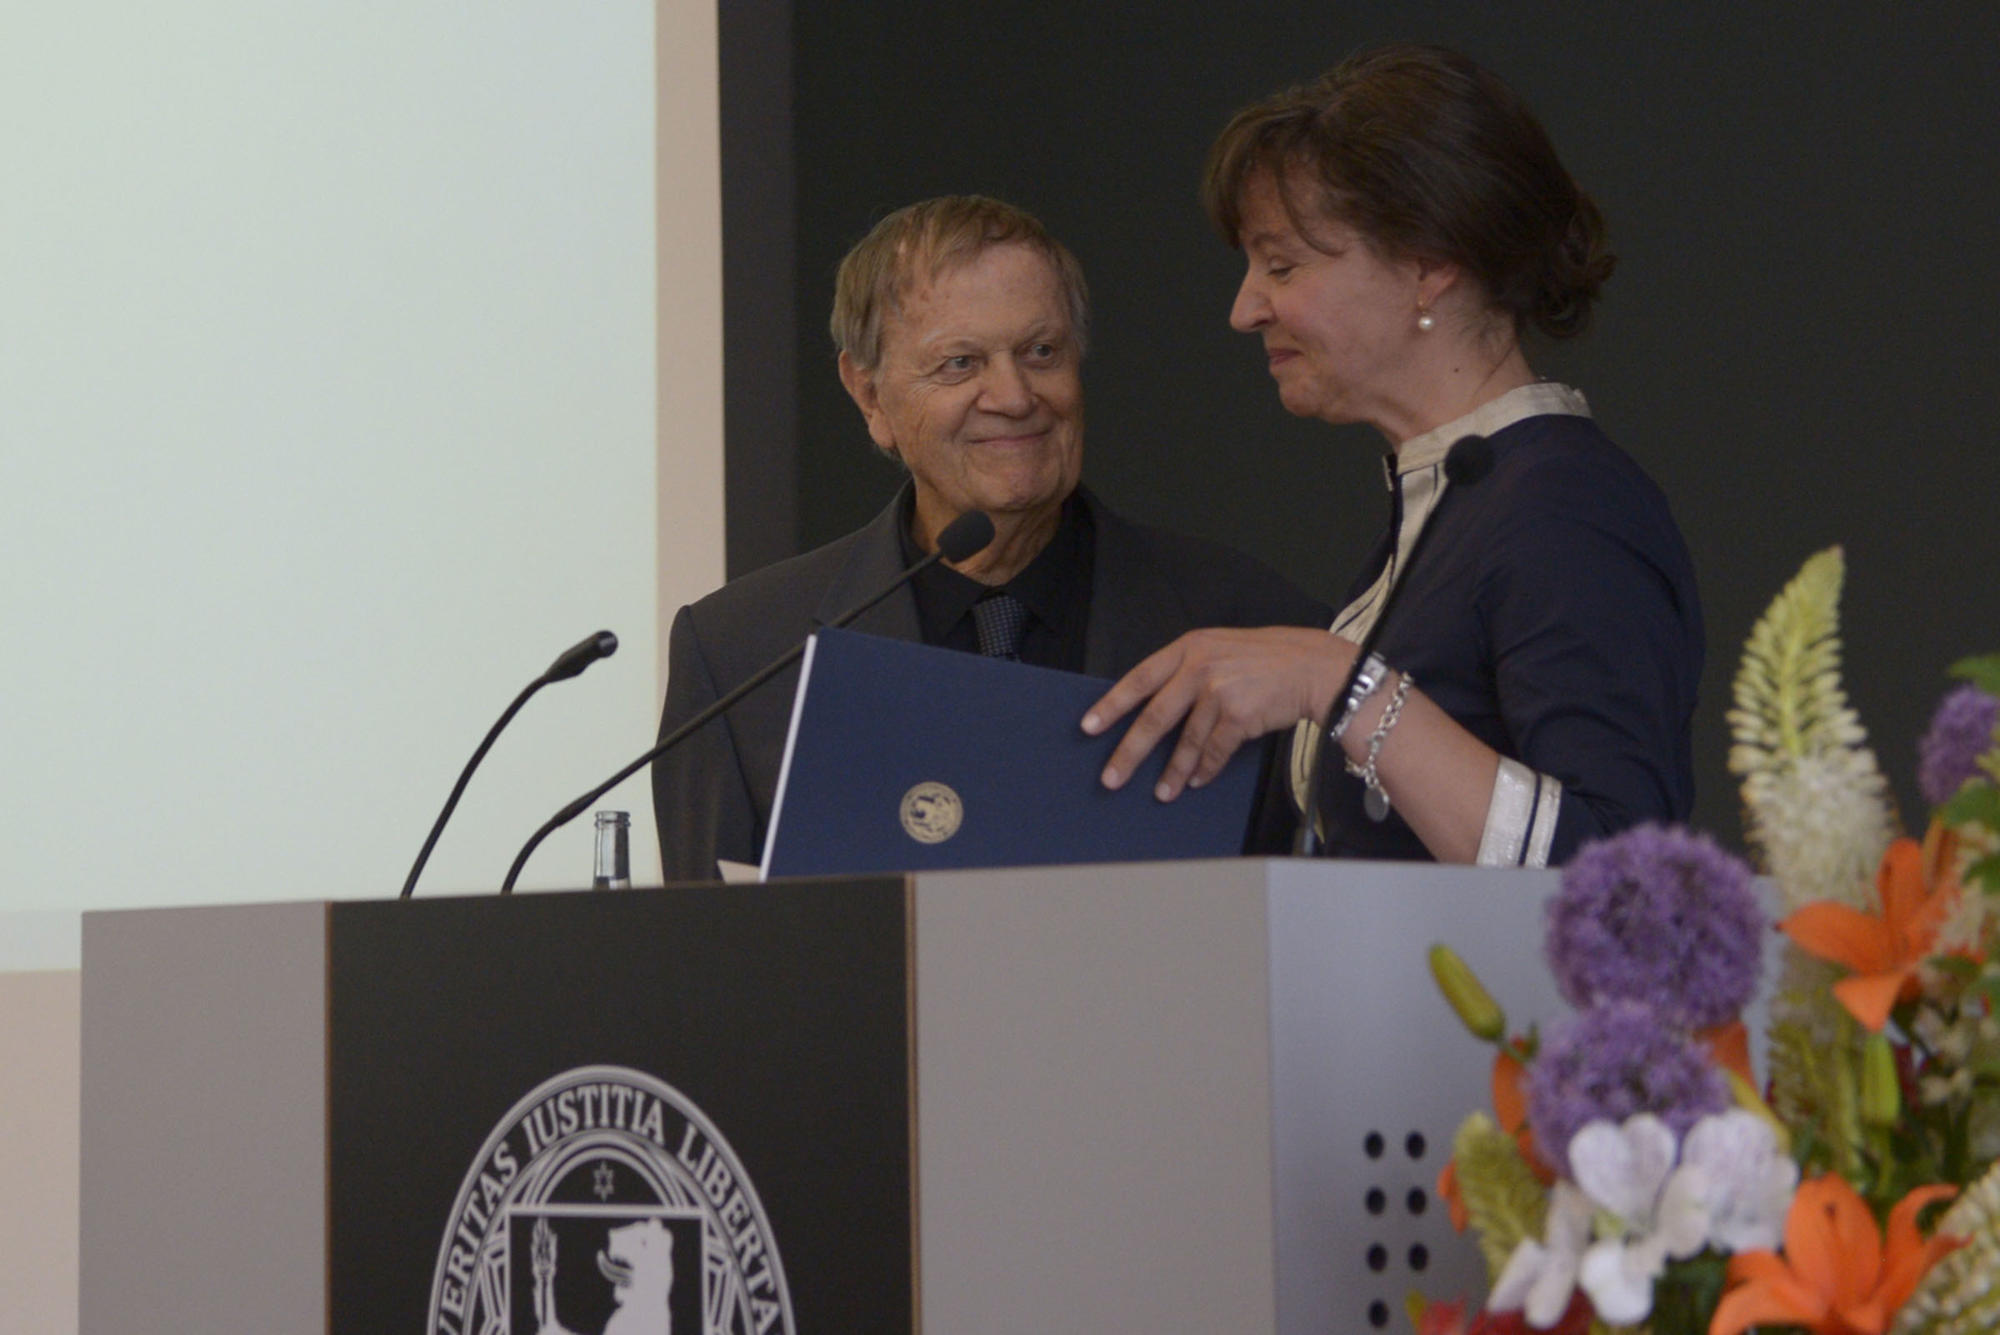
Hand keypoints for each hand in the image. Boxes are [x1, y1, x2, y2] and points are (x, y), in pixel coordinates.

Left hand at [1080, 627, 1352, 799]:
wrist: (1313, 667)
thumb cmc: (1268, 660)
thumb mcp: (1221, 649)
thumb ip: (1190, 671)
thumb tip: (1158, 708)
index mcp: (1190, 647)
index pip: (1139, 678)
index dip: (1112, 704)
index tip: (1089, 726)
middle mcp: (1199, 667)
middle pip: (1154, 716)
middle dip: (1130, 752)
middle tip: (1111, 778)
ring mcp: (1218, 691)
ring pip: (1186, 741)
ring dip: (1173, 772)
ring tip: (1162, 793)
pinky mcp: (1238, 715)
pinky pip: (1214, 751)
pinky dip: (1204, 769)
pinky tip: (1196, 781)